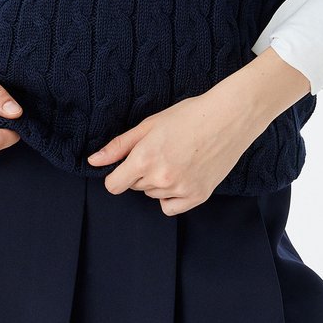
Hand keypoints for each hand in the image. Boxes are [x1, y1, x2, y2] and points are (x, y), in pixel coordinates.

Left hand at [85, 47, 310, 215]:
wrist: (228, 117)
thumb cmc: (188, 115)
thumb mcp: (149, 125)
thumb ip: (119, 146)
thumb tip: (94, 162)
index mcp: (145, 158)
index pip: (114, 185)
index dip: (117, 175)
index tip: (127, 165)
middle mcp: (161, 178)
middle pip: (135, 187)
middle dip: (141, 172)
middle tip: (161, 149)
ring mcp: (181, 189)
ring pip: (153, 194)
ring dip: (158, 182)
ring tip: (176, 157)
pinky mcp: (198, 197)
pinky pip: (171, 207)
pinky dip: (172, 196)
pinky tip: (182, 174)